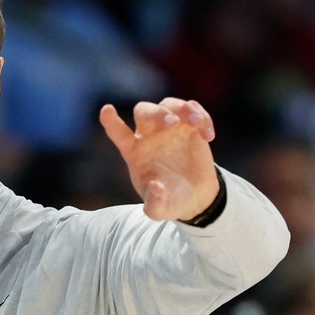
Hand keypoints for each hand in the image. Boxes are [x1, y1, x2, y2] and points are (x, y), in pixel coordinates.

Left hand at [99, 98, 219, 220]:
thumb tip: (156, 186)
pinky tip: (208, 136)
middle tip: (172, 124)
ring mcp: (170, 128)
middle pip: (144, 111)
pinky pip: (193, 109)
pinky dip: (202, 117)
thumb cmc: (170, 200)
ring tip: (195, 123)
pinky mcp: (190, 126)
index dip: (110, 121)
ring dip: (182, 109)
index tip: (106, 110)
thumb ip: (155, 203)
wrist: (195, 197)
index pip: (118, 133)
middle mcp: (149, 136)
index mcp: (134, 152)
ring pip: (169, 104)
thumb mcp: (159, 210)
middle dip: (157, 113)